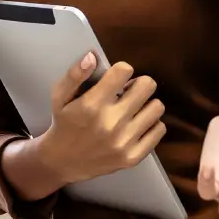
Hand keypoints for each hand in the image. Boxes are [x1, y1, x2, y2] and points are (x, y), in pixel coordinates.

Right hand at [28, 53, 166, 187]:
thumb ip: (75, 74)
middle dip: (138, 85)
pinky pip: (159, 130)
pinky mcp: (133, 157)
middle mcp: (111, 122)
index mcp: (92, 104)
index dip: (121, 71)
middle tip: (127, 94)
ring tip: (133, 110)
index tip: (115, 80)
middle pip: (147, 85)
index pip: (125, 70)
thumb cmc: (63, 123)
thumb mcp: (60, 96)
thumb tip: (93, 56)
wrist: (62, 162)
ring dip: (146, 105)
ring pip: (157, 107)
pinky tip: (137, 125)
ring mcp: (124, 142)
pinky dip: (151, 125)